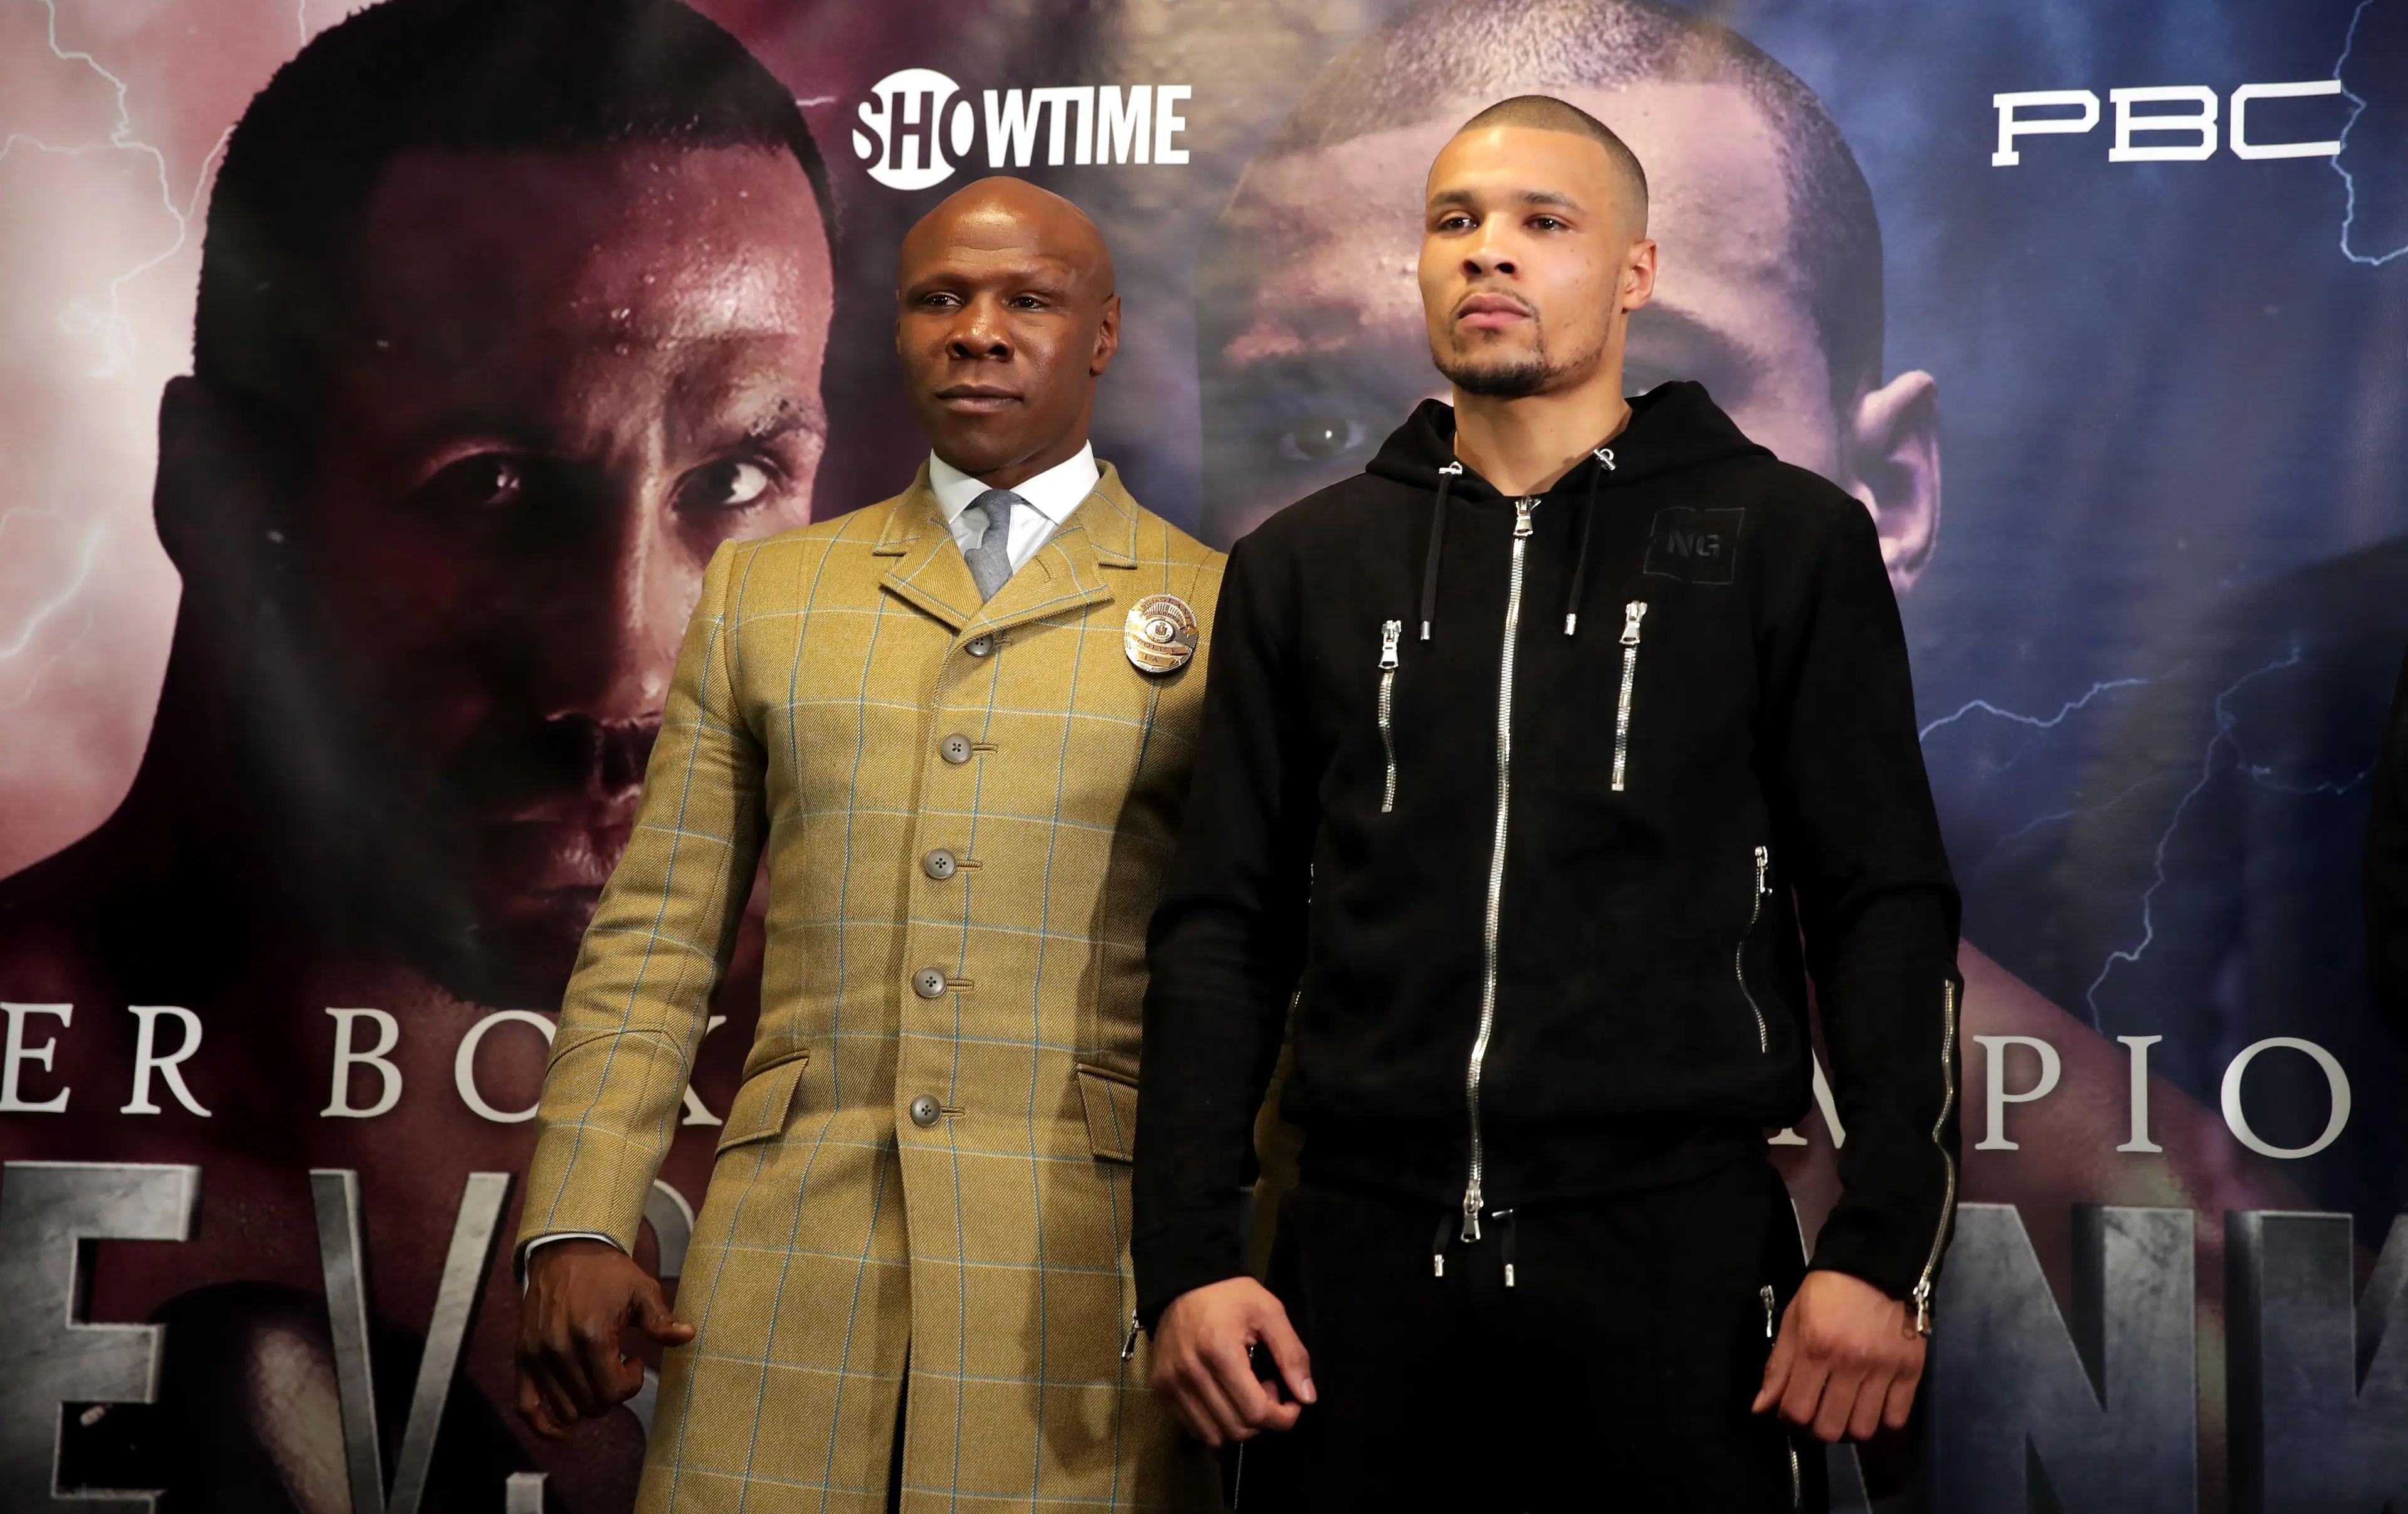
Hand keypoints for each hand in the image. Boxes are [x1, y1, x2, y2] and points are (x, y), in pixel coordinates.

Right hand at [515, 1238, 696, 1439]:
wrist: (565, 1251)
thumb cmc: (608, 1272)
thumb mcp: (642, 1290)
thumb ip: (661, 1320)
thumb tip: (688, 1336)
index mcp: (592, 1336)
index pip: (614, 1392)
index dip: (631, 1383)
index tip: (634, 1360)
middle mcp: (560, 1350)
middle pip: (592, 1405)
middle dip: (611, 1393)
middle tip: (616, 1365)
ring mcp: (537, 1356)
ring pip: (566, 1410)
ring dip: (587, 1402)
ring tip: (595, 1374)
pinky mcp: (522, 1357)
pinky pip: (525, 1407)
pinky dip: (543, 1424)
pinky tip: (564, 1430)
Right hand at [1149, 1277, 1315, 1446]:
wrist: (1183, 1283)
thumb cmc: (1230, 1296)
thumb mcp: (1270, 1312)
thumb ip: (1292, 1355)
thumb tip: (1307, 1398)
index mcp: (1220, 1352)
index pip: (1256, 1412)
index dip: (1283, 1417)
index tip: (1291, 1400)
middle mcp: (1191, 1374)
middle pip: (1237, 1428)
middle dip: (1263, 1419)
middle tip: (1267, 1389)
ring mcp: (1171, 1385)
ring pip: (1214, 1436)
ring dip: (1239, 1425)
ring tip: (1245, 1394)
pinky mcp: (1161, 1390)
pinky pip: (1193, 1429)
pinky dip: (1215, 1424)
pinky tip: (1224, 1398)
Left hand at [1752, 1269, 1925, 1442]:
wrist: (1875, 1266)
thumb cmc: (1826, 1293)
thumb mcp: (1793, 1321)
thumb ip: (1777, 1367)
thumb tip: (1760, 1408)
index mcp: (1816, 1348)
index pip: (1797, 1410)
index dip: (1789, 1419)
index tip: (1791, 1412)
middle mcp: (1850, 1364)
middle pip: (1830, 1428)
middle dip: (1817, 1429)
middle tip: (1818, 1414)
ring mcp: (1883, 1369)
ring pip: (1863, 1429)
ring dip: (1850, 1428)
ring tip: (1845, 1411)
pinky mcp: (1911, 1370)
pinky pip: (1896, 1418)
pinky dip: (1883, 1419)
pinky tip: (1873, 1405)